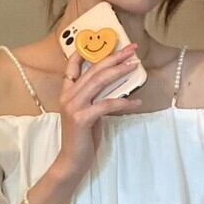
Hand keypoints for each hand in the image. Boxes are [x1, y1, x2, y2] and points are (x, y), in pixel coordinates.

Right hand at [56, 43, 142, 178]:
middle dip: (114, 57)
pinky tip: (137, 102)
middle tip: (132, 49)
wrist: (71, 161)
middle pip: (93, 70)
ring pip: (99, 82)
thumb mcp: (88, 113)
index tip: (105, 43)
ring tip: (135, 66)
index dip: (85, 53)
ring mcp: (73, 106)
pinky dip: (124, 103)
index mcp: (67, 94)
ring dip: (119, 71)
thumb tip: (115, 86)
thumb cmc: (82, 138)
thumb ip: (94, 98)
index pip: (72, 68)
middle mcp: (68, 96)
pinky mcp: (82, 118)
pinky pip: (107, 104)